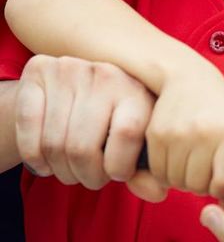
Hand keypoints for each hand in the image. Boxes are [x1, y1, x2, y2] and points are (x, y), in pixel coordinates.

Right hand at [15, 55, 164, 200]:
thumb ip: (147, 170)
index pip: (127, 133)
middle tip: (90, 178)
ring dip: (61, 171)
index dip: (118, 166)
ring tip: (72, 171)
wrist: (77, 86)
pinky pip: (28, 126)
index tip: (117, 174)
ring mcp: (70, 70)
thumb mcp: (138, 139)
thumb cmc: (115, 120)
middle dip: (86, 177)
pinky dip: (34, 156)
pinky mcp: (38, 72)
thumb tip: (156, 192)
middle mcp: (105, 74)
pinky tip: (46, 163)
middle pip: (82, 146)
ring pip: (54, 143)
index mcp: (137, 89)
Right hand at [145, 63, 223, 196]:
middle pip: (196, 186)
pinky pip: (157, 171)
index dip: (220, 187)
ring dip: (181, 178)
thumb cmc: (219, 105)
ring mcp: (178, 135)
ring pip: (175, 182)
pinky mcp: (156, 135)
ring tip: (189, 161)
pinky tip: (175, 156)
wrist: (187, 76)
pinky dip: (165, 170)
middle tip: (202, 169)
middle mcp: (203, 135)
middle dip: (199, 183)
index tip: (219, 176)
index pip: (222, 185)